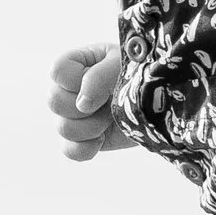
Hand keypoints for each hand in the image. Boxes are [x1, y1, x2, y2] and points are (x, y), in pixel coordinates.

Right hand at [48, 42, 130, 162]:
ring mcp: (74, 115)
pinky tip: (102, 138)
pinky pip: (70, 150)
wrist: (161, 101)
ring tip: (112, 117)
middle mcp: (70, 89)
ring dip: (92, 126)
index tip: (101, 83)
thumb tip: (82, 104)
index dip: (76, 82)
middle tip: (109, 102)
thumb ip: (98, 77)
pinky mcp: (83, 139)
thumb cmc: (140, 73)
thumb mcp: (122, 65)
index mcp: (77, 63)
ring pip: (63, 128)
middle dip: (86, 106)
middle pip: (54, 102)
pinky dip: (87, 148)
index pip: (57, 72)